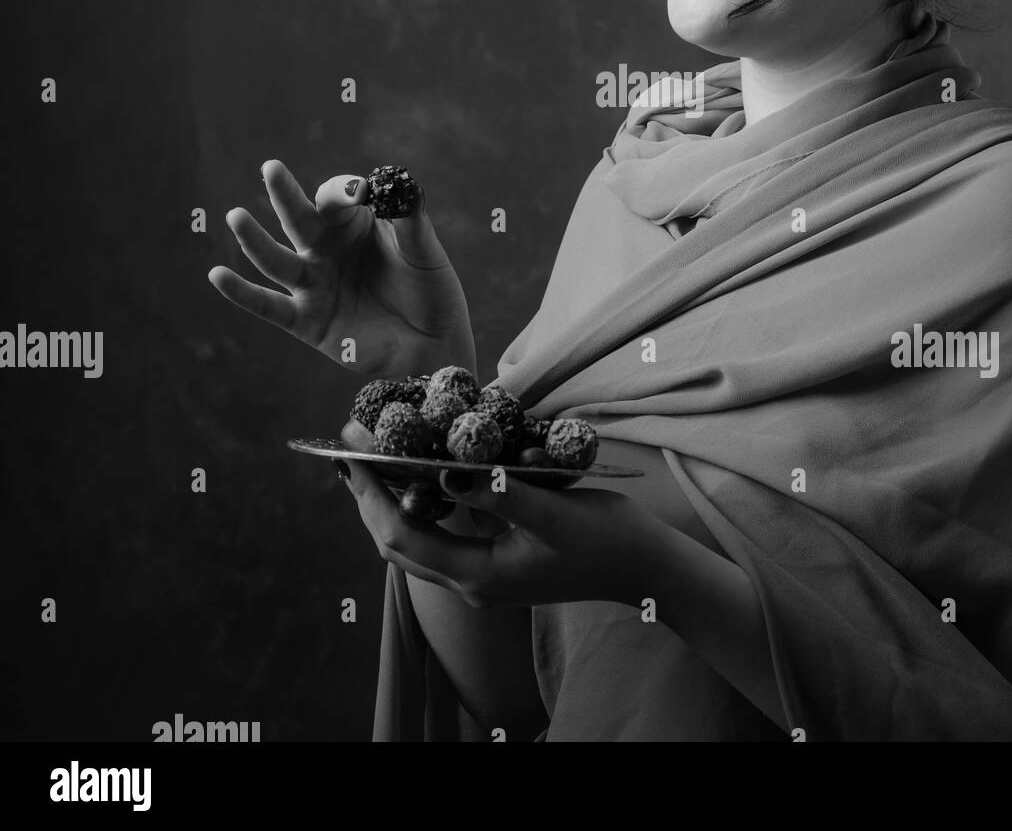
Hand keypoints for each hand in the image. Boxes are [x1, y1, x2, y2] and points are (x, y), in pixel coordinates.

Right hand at [208, 159, 475, 377]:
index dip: (344, 192)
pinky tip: (216, 274)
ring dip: (254, 240)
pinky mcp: (307, 321)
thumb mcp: (424, 250)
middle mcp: (327, 251)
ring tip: (235, 216)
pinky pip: (268, 306)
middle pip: (299, 219)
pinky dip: (242, 293)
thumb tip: (398, 183)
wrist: (435, 345)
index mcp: (354, 226)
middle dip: (285, 194)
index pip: (336, 199)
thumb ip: (410, 219)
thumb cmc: (431, 290)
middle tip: (271, 166)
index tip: (360, 192)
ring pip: (276, 259)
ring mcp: (313, 285)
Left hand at [338, 461, 661, 609]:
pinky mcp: (496, 565)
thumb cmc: (604, 537)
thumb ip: (498, 492)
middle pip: (397, 544)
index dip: (369, 494)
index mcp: (478, 575)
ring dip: (390, 503)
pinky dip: (421, 507)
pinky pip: (441, 538)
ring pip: (416, 544)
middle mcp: (472, 584)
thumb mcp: (553, 510)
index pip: (400, 535)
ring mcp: (483, 578)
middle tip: (350, 448)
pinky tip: (421, 476)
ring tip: (372, 459)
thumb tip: (443, 469)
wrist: (643, 568)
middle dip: (368, 497)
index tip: (349, 452)